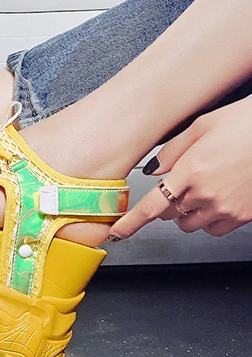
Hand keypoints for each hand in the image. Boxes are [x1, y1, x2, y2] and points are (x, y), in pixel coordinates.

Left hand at [108, 95, 251, 240]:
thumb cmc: (242, 124)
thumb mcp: (201, 126)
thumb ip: (172, 151)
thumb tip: (153, 169)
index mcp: (191, 171)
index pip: (152, 206)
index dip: (132, 223)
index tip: (117, 232)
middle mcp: (206, 194)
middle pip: (170, 215)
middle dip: (166, 204)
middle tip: (176, 185)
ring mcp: (225, 209)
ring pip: (191, 225)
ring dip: (186, 213)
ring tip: (198, 189)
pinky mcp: (242, 217)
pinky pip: (214, 230)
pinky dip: (207, 220)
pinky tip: (213, 201)